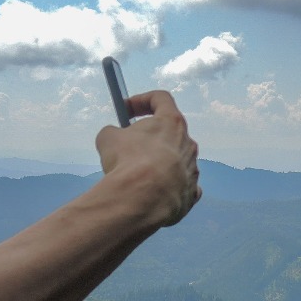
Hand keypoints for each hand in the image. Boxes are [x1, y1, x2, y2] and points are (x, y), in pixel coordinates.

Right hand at [94, 90, 200, 226]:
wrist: (142, 200)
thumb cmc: (127, 161)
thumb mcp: (108, 139)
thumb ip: (115, 133)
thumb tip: (115, 138)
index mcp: (172, 123)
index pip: (161, 99)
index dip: (142, 100)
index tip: (126, 109)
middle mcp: (188, 144)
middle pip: (170, 134)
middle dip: (149, 138)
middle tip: (129, 147)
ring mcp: (192, 169)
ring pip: (176, 161)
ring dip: (159, 164)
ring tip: (137, 176)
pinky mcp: (191, 193)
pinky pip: (181, 185)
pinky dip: (168, 187)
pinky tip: (154, 193)